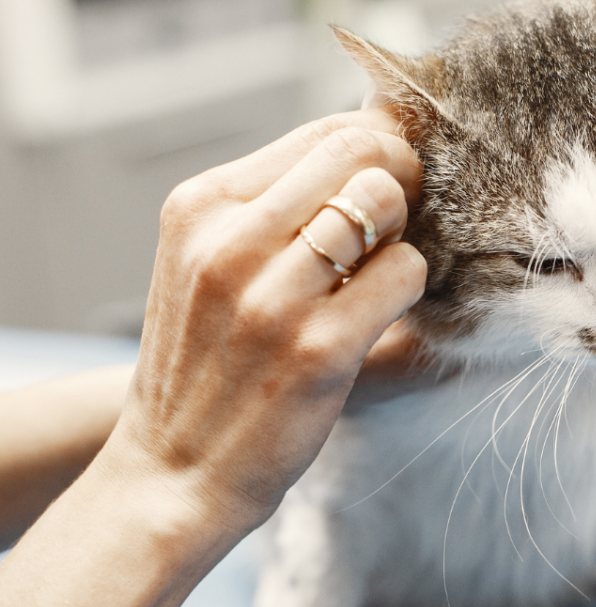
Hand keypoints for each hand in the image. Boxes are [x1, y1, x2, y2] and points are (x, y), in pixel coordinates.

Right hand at [101, 108, 426, 540]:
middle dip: (401, 180)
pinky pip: (404, 272)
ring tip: (379, 276)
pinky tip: (385, 315)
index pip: (322, 134)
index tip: (389, 183)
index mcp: (200, 208)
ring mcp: (271, 296)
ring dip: (402, 237)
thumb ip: (270, 209)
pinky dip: (410, 287)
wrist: (174, 472)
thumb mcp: (206, 266)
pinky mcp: (317, 349)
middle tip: (399, 226)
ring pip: (385, 204)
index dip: (376, 150)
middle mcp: (228, 241)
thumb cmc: (206, 366)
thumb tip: (370, 147)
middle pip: (360, 154)